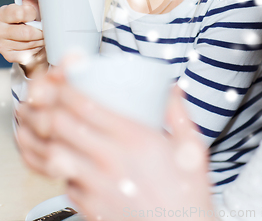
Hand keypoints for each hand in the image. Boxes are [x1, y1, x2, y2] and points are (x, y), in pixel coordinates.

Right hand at [0, 0, 46, 77]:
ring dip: (41, 40)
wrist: (21, 36)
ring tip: (43, 34)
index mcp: (3, 13)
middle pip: (26, 33)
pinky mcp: (9, 55)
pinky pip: (28, 54)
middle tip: (45, 27)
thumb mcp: (27, 0)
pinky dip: (37, 49)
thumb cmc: (26, 16)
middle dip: (40, 30)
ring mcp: (3, 44)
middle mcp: (0, 29)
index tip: (35, 13)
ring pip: (30, 44)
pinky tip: (37, 43)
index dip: (31, 13)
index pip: (18, 13)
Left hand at [17, 67, 214, 220]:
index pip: (86, 107)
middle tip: (48, 99)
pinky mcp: (90, 207)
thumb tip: (173, 90)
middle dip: (49, 107)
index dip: (66, 90)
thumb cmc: (186, 195)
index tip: (63, 81)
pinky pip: (63, 182)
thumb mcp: (191, 147)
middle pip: (62, 126)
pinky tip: (63, 159)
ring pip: (55, 153)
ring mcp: (97, 185)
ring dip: (45, 136)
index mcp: (135, 139)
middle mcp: (111, 160)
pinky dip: (57, 167)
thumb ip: (179, 113)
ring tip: (44, 126)